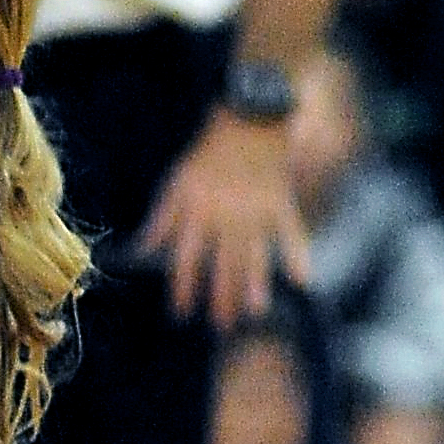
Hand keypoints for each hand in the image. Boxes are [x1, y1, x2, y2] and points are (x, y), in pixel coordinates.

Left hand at [136, 113, 310, 327]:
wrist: (248, 119)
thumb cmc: (208, 155)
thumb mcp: (177, 184)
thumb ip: (163, 221)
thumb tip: (139, 251)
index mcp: (198, 212)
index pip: (187, 258)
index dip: (183, 287)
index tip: (181, 313)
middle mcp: (226, 216)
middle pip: (222, 264)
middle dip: (221, 296)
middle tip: (221, 324)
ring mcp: (256, 211)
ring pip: (254, 254)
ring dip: (254, 284)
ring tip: (254, 311)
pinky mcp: (281, 203)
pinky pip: (291, 233)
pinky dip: (298, 255)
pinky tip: (303, 280)